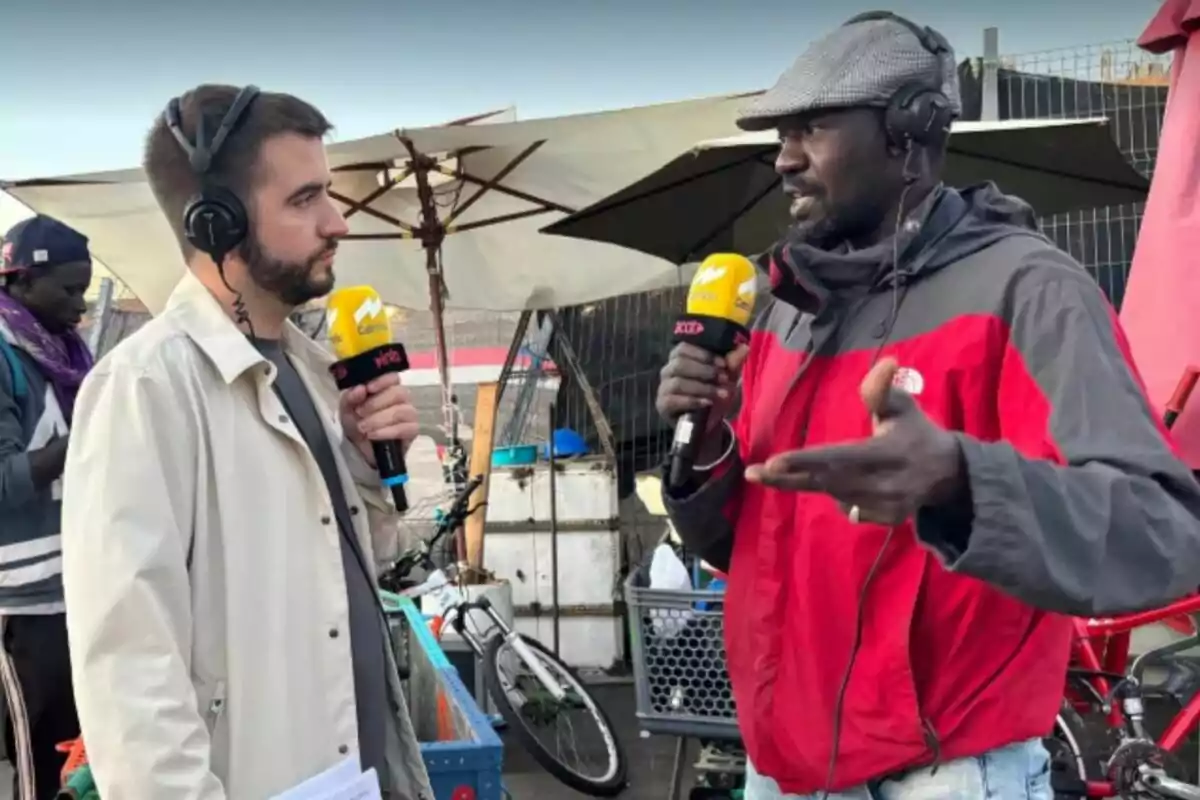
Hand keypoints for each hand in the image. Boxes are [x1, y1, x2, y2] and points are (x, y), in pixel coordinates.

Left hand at [339, 374, 419, 466]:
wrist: (360, 449)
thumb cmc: (356, 422)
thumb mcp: (347, 408)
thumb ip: (351, 397)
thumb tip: (360, 389)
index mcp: (387, 388)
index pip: (393, 377)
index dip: (382, 381)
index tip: (368, 388)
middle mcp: (402, 399)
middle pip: (399, 393)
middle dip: (376, 403)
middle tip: (360, 412)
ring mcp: (410, 414)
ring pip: (401, 411)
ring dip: (378, 419)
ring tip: (363, 428)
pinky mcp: (412, 431)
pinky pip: (405, 428)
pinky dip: (386, 431)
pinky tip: (373, 435)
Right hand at [656, 343, 748, 427]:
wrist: (710, 424)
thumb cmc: (715, 395)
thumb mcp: (727, 378)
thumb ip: (732, 363)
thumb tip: (744, 347)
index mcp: (680, 359)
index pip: (683, 348)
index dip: (703, 354)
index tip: (722, 364)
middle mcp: (668, 371)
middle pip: (679, 363)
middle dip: (704, 370)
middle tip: (723, 379)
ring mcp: (664, 388)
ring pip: (678, 382)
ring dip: (702, 387)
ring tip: (720, 393)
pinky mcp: (662, 405)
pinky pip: (673, 400)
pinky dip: (692, 400)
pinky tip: (706, 403)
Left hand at [744, 358, 964, 524]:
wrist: (949, 474)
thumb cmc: (916, 432)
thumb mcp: (903, 406)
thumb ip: (883, 389)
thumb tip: (886, 362)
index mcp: (888, 452)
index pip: (838, 458)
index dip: (805, 461)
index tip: (773, 462)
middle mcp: (886, 483)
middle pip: (827, 482)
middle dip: (787, 478)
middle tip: (753, 473)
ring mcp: (887, 505)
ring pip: (834, 494)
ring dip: (812, 482)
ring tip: (804, 469)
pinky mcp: (886, 519)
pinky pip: (847, 507)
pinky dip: (838, 493)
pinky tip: (846, 482)